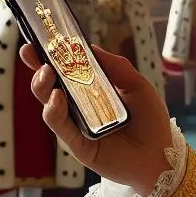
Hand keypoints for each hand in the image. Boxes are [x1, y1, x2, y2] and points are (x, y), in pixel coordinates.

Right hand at [20, 43, 173, 195]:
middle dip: (38, 68)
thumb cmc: (151, 121)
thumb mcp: (137, 86)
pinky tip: (57, 96)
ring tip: (47, 71)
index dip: (49, 57)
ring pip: (50, 106)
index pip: (65, 73)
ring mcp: (76, 128)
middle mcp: (79, 110)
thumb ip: (116, 67)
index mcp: (91, 93)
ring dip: (44, 86)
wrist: (162, 156)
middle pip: (50, 87)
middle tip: (33, 52)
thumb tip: (90, 47)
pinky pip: (61, 127)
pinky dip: (55, 110)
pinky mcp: (78, 146)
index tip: (37, 41)